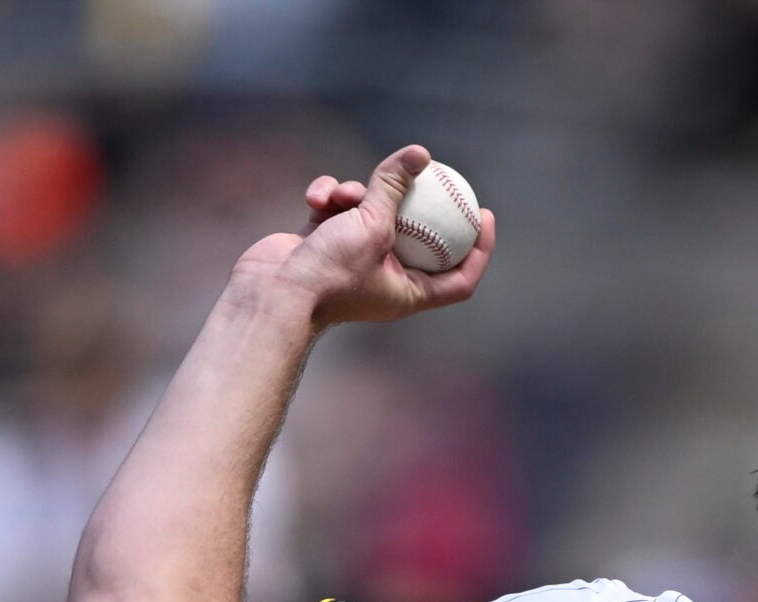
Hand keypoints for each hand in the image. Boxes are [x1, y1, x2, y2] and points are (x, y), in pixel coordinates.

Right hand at [238, 144, 496, 331]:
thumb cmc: (329, 272)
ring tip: (343, 195)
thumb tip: (420, 152)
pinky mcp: (324, 241)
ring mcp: (354, 258)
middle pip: (418, 235)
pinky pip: (337, 209)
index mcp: (409, 292)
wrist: (273, 293)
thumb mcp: (371, 225)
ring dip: (357, 193)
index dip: (479, 250)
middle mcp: (385, 278)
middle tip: (436, 173)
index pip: (460, 278)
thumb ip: (394, 187)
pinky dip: (328, 198)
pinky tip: (316, 198)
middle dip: (418, 203)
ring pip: (371, 211)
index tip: (484, 216)